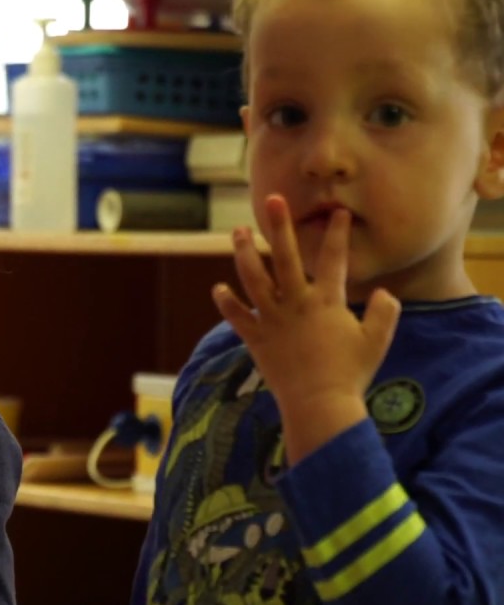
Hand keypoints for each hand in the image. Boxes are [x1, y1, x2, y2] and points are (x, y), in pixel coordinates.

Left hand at [212, 194, 400, 462]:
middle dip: (281, 226)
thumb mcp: (377, 342)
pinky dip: (227, 303)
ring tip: (238, 232)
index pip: (334, 260)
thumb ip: (384, 313)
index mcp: (326, 302)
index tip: (338, 212)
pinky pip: (236, 317)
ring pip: (253, 278)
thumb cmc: (351, 374)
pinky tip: (218, 288)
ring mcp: (272, 320)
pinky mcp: (255, 339)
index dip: (337, 234)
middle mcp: (296, 304)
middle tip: (273, 200)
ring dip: (245, 253)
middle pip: (286, 257)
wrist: (319, 404)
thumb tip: (384, 293)